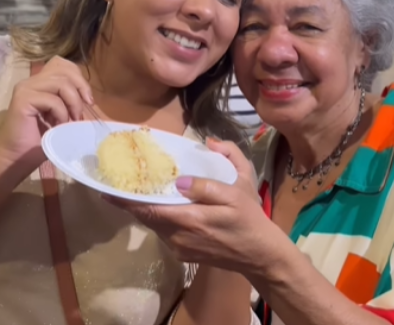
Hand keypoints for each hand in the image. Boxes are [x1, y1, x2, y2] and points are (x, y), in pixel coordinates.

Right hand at [0, 56, 91, 170]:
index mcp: (42, 82)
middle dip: (81, 89)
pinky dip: (61, 113)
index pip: (62, 64)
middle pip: (64, 70)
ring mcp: (26, 88)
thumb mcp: (65, 114)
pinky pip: (52, 99)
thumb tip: (93, 99)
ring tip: (70, 121)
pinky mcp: (23, 99)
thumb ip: (73, 101)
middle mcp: (32, 81)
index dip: (79, 77)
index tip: (88, 100)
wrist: (21, 156)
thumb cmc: (43, 138)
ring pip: (61, 83)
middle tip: (81, 112)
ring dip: (72, 104)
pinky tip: (58, 125)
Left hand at [105, 139, 277, 275]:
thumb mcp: (240, 189)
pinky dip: (161, 217)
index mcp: (190, 219)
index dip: (125, 200)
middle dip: (135, 200)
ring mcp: (179, 247)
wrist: (259, 254)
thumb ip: (215, 176)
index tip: (106, 188)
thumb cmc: (250, 218)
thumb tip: (190, 167)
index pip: (148, 209)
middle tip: (124, 180)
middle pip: (147, 216)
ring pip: (155, 224)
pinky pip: (165, 232)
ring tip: (142, 190)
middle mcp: (178, 237)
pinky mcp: (183, 254)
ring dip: (148, 208)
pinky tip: (166, 206)